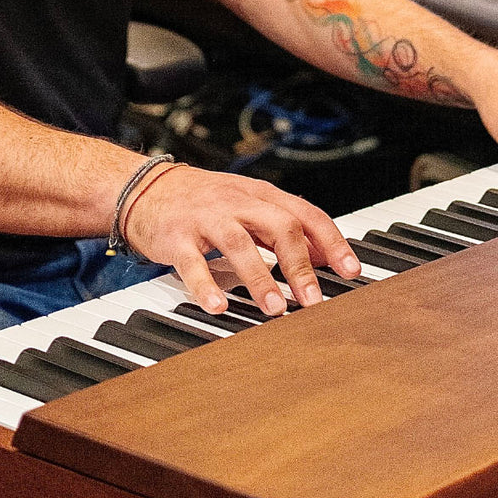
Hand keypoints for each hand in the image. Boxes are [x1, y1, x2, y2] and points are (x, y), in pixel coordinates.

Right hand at [121, 165, 361, 314]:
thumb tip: (325, 256)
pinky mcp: (177, 237)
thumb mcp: (248, 205)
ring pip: (239, 243)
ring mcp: (206, 218)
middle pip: (279, 226)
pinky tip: (218, 306)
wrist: (146, 188)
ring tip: (275, 309)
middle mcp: (237, 203)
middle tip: (313, 300)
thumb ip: (284, 229)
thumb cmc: (203, 201)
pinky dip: (206, 285)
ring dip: (260, 278)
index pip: (306, 214)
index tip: (350, 272)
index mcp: (260, 196)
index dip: (331, 242)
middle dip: (300, 265)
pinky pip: (193, 262)